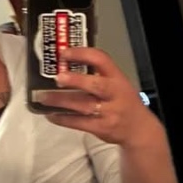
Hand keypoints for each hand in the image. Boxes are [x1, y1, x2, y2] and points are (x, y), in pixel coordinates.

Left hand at [40, 47, 160, 147]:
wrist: (138, 129)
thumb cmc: (124, 102)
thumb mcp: (117, 82)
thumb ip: (97, 74)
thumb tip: (66, 65)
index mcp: (117, 77)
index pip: (102, 60)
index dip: (82, 54)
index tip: (64, 53)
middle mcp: (114, 93)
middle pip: (95, 85)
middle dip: (75, 80)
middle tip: (57, 77)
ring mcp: (109, 112)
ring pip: (83, 105)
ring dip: (61, 101)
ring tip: (44, 97)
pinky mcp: (101, 128)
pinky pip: (79, 123)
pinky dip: (63, 119)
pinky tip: (51, 114)